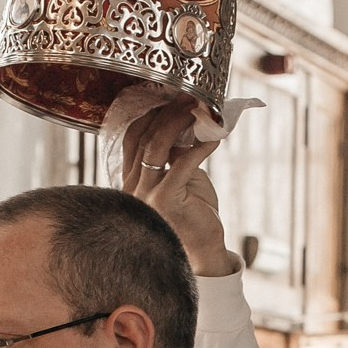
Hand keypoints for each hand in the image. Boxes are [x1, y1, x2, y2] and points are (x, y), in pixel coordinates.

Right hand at [120, 97, 232, 274]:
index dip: (149, 114)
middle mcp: (132, 187)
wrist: (202, 252)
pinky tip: (215, 137)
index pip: (131, 139)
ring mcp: (146, 195)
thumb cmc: (194, 216)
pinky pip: (182, 164)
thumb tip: (182, 127)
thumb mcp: (182, 179)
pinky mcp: (166, 201)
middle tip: (187, 95)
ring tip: (199, 108)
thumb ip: (175, 156)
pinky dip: (200, 147)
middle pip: (143, 137)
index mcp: (132, 181)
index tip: (167, 96)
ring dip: (179, 122)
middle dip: (165, 112)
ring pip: (156, 146)